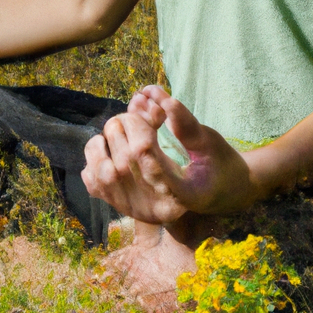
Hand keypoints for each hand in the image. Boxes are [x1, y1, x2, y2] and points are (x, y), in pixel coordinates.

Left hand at [81, 85, 255, 224]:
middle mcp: (158, 209)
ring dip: (106, 139)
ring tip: (122, 124)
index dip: (142, 131)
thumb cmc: (219, 164)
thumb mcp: (210, 142)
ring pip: (105, 174)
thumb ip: (186, 124)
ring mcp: (138, 211)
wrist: (218, 193)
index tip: (147, 108)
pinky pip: (94, 184)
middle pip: (126, 162)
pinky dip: (94, 159)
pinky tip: (109, 145)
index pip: (152, 166)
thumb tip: (163, 101)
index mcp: (185, 195)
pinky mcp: (123, 206)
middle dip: (126, 125)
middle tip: (137, 106)